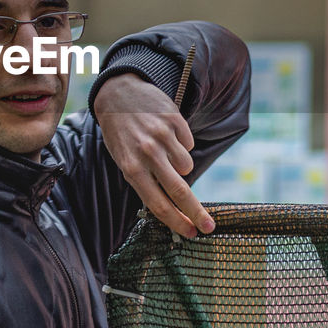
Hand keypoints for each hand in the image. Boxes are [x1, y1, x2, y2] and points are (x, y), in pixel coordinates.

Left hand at [92, 74, 213, 238]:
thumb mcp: (123, 160)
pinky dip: (181, 144)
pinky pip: (189, 144)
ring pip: (187, 165)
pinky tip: (166, 134)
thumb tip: (169, 206)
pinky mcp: (174, 120)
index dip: (176, 222)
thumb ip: (144, 181)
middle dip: (197, 213)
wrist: (117, 94)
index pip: (158, 204)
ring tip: (164, 151)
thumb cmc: (120, 134)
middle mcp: (147, 154)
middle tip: (210, 227)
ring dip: (181, 166)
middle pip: (179, 191)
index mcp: (131, 168)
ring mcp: (162, 136)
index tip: (191, 233)